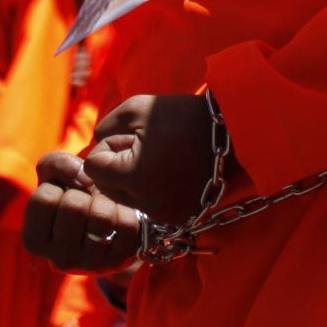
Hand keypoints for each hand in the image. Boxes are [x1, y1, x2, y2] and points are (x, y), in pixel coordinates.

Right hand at [23, 150, 141, 272]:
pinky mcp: (119, 261)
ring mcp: (90, 264)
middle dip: (83, 194)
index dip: (57, 187)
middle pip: (74, 206)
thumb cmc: (74, 198)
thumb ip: (56, 164)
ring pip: (102, 216)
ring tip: (103, 208)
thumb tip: (83, 176)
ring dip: (106, 202)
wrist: (105, 223)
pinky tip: (118, 218)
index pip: (44, 199)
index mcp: (34, 241)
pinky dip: (126, 212)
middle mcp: (59, 259)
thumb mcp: (54, 177)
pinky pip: (127, 224)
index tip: (63, 195)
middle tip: (86, 201)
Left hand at [82, 93, 229, 223]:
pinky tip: (170, 173)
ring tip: (159, 159)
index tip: (136, 136)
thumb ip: (104, 127)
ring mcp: (164, 214)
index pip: (93, 167)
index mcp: (135, 176)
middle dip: (117, 165)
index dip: (110, 146)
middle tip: (146, 146)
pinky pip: (146, 207)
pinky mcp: (177, 218)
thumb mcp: (137, 109)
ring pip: (124, 199)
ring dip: (131, 179)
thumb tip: (92, 150)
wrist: (233, 133)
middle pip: (105, 187)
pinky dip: (150, 190)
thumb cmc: (183, 116)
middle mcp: (147, 204)